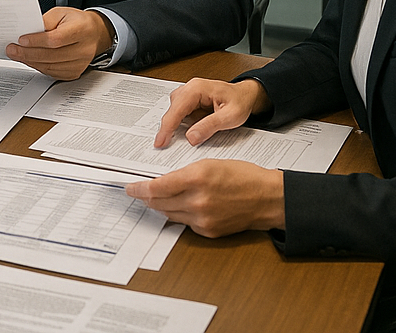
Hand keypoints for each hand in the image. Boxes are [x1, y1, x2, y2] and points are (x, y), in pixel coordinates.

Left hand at [5, 7, 112, 79]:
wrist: (94, 33)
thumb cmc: (76, 21)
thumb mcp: (61, 13)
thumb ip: (45, 21)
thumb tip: (27, 32)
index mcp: (81, 29)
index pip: (56, 39)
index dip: (37, 41)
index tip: (21, 40)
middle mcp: (83, 49)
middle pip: (51, 55)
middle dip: (27, 53)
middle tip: (12, 49)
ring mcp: (80, 63)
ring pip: (50, 66)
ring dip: (30, 61)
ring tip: (16, 54)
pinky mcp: (74, 73)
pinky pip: (52, 72)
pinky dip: (38, 67)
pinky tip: (29, 60)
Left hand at [126, 160, 284, 237]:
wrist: (266, 198)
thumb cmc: (242, 176)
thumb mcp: (209, 163)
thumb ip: (184, 173)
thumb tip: (163, 181)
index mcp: (196, 178)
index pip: (157, 187)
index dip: (139, 188)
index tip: (129, 188)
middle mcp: (197, 201)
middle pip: (159, 203)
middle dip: (146, 197)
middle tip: (137, 192)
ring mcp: (203, 219)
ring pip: (169, 214)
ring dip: (160, 206)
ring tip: (156, 197)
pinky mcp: (208, 231)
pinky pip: (184, 222)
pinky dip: (178, 213)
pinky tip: (180, 205)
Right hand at [154, 78, 270, 147]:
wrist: (246, 96)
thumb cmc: (240, 102)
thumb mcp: (230, 117)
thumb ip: (210, 126)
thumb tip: (191, 137)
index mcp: (197, 89)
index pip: (177, 109)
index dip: (167, 127)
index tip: (160, 141)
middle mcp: (190, 88)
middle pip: (172, 109)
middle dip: (167, 127)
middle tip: (163, 144)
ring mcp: (189, 93)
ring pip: (175, 110)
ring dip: (175, 125)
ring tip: (174, 139)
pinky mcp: (191, 100)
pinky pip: (180, 112)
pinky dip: (180, 123)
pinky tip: (185, 131)